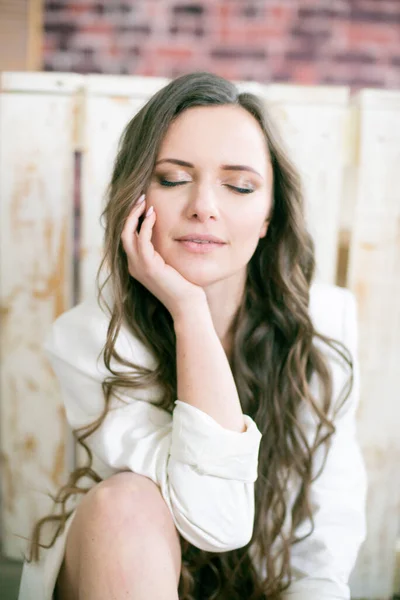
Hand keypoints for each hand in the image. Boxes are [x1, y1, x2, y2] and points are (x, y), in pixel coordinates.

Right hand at [121, 195, 206, 319]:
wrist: (187, 305)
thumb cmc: (184, 286)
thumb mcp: (170, 265)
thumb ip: (163, 252)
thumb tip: (169, 233)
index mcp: (137, 266)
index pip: (128, 238)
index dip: (132, 220)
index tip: (143, 205)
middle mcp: (133, 266)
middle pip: (123, 233)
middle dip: (130, 214)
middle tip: (141, 198)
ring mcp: (138, 267)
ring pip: (127, 234)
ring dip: (135, 215)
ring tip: (145, 201)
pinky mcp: (149, 266)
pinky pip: (142, 240)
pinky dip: (146, 225)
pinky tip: (153, 214)